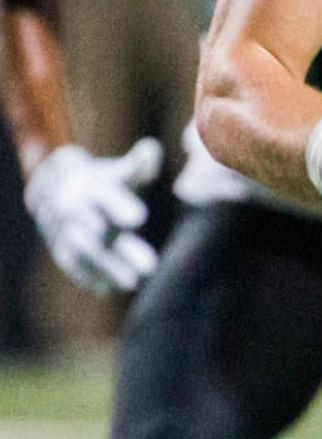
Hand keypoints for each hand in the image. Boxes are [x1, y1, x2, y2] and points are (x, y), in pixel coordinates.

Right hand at [24, 137, 162, 294]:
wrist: (52, 186)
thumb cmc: (100, 180)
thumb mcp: (118, 171)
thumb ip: (138, 164)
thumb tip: (152, 149)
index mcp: (92, 186)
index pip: (104, 195)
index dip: (118, 205)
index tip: (139, 218)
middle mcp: (75, 208)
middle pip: (96, 230)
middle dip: (121, 249)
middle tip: (151, 266)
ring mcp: (66, 229)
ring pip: (83, 251)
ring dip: (106, 268)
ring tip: (132, 283)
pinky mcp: (60, 247)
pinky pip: (70, 263)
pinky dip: (85, 276)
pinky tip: (106, 289)